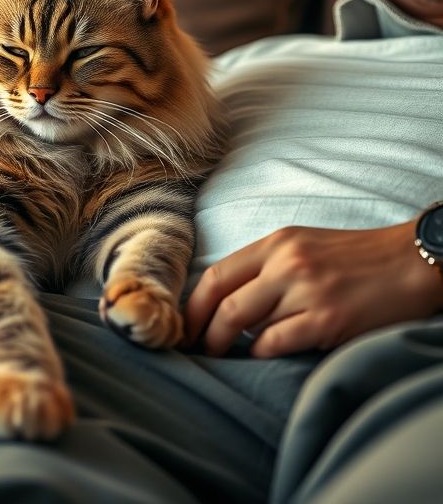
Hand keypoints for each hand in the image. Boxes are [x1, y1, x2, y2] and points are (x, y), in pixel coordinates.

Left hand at [183, 222, 442, 357]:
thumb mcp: (302, 245)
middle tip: (198, 348)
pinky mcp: (327, 319)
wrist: (410, 262)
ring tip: (228, 353)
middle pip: (224, 303)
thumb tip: (226, 300)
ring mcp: (307, 291)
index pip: (216, 274)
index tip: (185, 324)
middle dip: (203, 332)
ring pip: (246, 325)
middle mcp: (287, 262)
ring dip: (233, 344)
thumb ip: (265, 266)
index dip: (194, 304)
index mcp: (277, 242)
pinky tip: (263, 354)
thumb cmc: (354, 257)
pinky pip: (275, 343)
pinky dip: (261, 353)